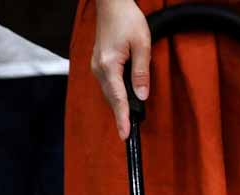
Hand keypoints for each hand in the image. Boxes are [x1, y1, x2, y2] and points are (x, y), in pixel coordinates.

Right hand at [90, 0, 150, 139]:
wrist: (112, 4)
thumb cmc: (127, 20)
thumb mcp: (142, 45)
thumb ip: (142, 72)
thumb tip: (142, 96)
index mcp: (109, 65)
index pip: (118, 98)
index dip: (122, 119)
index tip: (125, 135)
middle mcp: (99, 67)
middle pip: (111, 99)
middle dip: (121, 116)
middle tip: (129, 134)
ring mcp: (97, 65)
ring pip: (109, 93)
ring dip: (119, 106)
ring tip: (128, 122)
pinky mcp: (99, 63)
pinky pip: (108, 85)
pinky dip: (115, 95)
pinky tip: (124, 101)